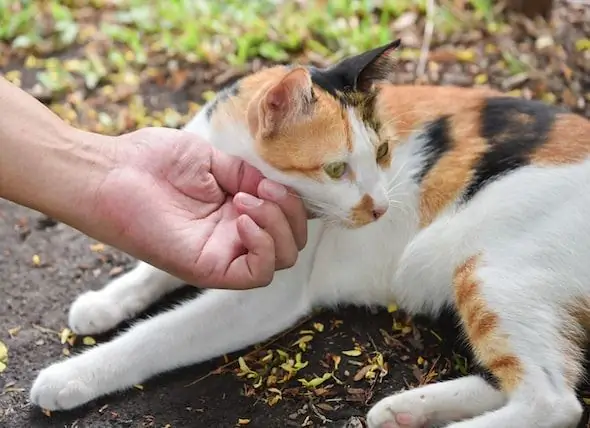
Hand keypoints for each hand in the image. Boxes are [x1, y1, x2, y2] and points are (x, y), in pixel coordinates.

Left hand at [90, 127, 307, 288]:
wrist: (112, 172)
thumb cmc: (153, 161)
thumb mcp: (212, 160)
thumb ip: (247, 174)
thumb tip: (277, 185)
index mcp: (236, 212)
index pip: (287, 220)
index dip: (293, 202)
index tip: (270, 180)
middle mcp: (234, 237)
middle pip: (291, 244)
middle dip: (290, 214)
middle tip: (259, 189)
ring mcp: (223, 254)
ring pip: (281, 260)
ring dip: (277, 225)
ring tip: (245, 200)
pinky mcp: (208, 269)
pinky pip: (256, 274)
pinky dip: (262, 245)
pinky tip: (239, 218)